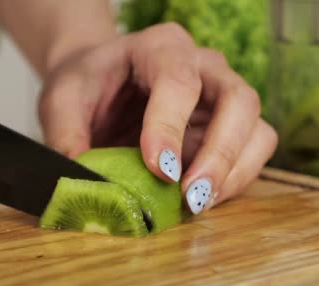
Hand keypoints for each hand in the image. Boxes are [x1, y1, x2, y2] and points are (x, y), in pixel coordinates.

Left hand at [38, 23, 277, 214]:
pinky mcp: (229, 130)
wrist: (100, 82)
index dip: (170, 127)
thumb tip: (85, 186)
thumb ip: (66, 136)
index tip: (158, 170)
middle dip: (220, 154)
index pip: (179, 81)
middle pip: (238, 101)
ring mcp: (222, 98)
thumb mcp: (61, 101)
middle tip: (190, 196)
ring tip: (197, 205)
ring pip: (257, 131)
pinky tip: (202, 201)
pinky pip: (252, 155)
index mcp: (161, 47)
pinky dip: (234, 182)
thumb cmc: (87, 84)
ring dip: (234, 173)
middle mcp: (204, 67)